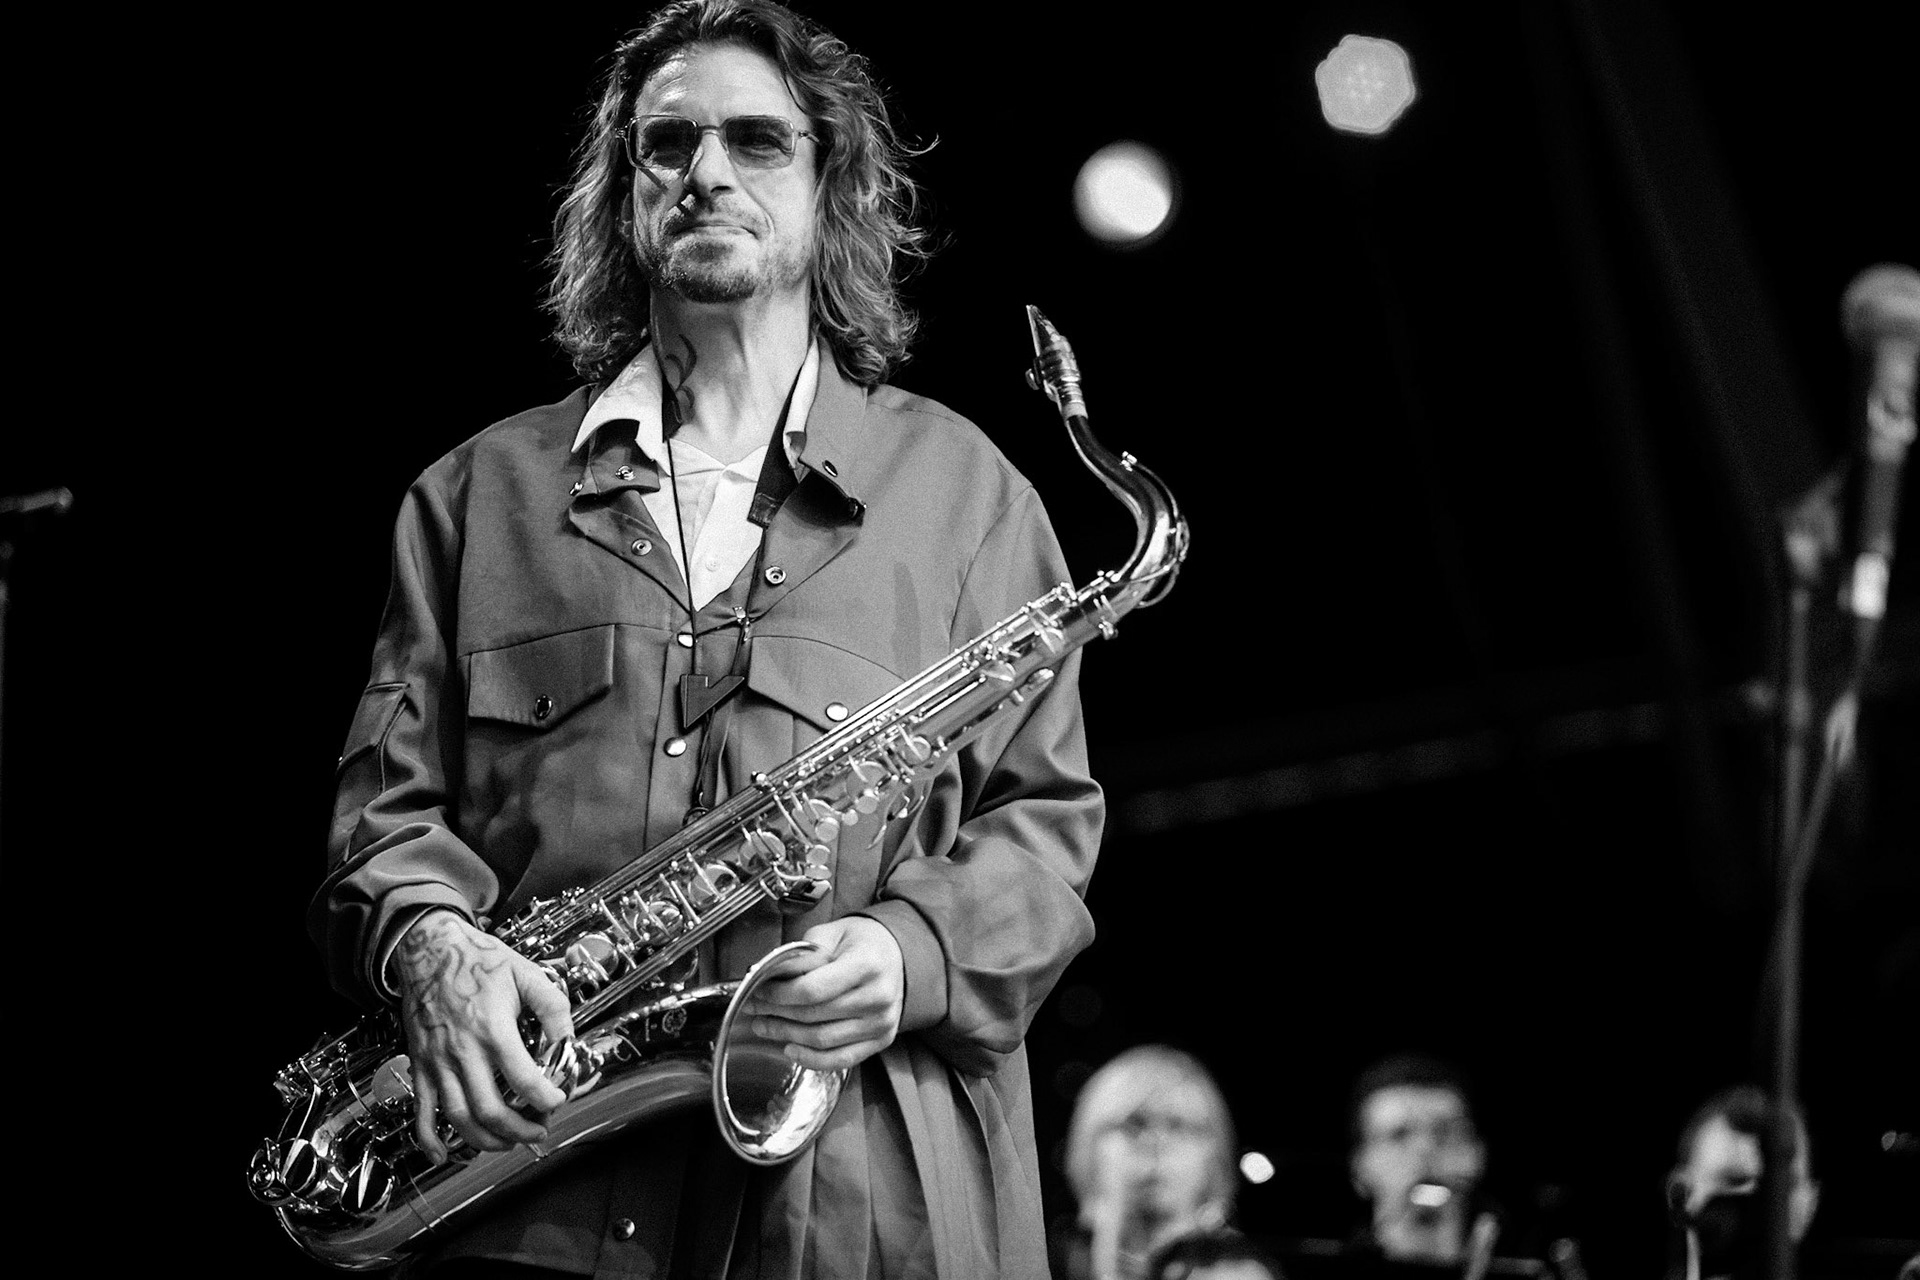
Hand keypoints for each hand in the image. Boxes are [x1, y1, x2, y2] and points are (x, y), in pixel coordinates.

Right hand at [392, 909, 574, 1160]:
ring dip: (485, 1141)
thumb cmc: (478, 960)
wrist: (429, 949)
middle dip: (519, 1130)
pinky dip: (428, 1139)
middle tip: (538, 1130)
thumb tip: (569, 1041)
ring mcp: (438, 1063)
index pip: (523, 1080)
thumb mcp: (526, 974)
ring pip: (458, 1119)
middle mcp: (463, 1052)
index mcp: (492, 1030)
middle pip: (490, 1110)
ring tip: (508, 1142)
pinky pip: (420, 1112)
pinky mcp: (421, 1067)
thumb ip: (554, 1008)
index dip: (546, 1099)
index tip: (558, 1100)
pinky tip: (441, 1156)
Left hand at [740, 916, 903, 1072]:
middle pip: (814, 1016)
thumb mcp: (831, 933)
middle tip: (754, 1008)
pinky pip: (841, 1059)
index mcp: (867, 964)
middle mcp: (878, 997)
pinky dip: (812, 1059)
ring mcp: (881, 1022)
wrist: (896, 955)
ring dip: (787, 1036)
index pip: (812, 989)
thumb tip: (770, 976)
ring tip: (764, 1026)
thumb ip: (803, 955)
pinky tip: (790, 1049)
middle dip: (776, 1013)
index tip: (758, 990)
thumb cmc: (861, 942)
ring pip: (822, 1040)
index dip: (778, 994)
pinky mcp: (881, 1039)